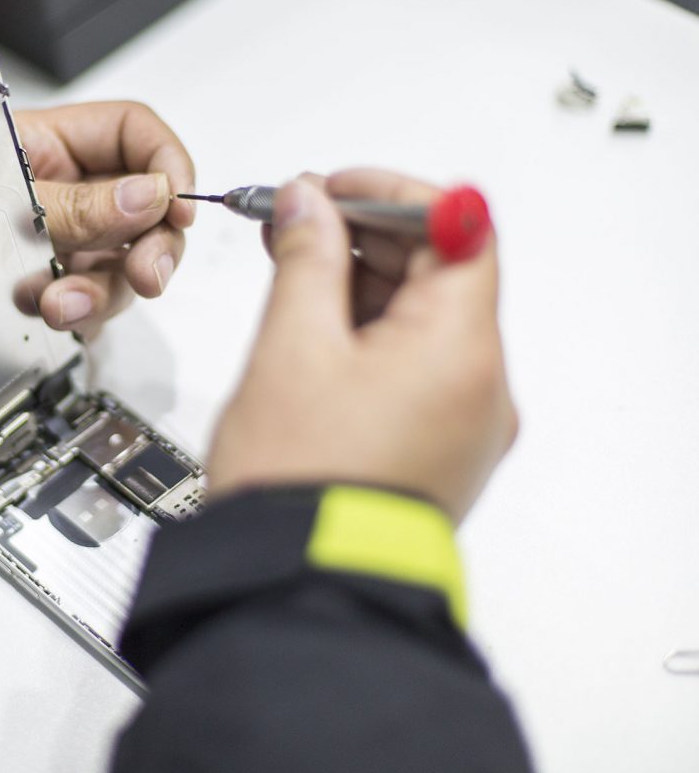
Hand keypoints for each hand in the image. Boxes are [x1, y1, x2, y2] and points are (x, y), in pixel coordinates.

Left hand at [12, 102, 195, 337]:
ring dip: (103, 293)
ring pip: (119, 268)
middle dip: (152, 247)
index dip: (170, 167)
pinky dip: (76, 315)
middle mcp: (66, 189)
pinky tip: (49, 312)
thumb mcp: (1, 194)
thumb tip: (150, 197)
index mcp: (53, 141)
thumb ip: (76, 203)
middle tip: (147, 275)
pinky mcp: (48, 286)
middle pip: (145, 210)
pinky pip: (86, 304)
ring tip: (63, 305)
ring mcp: (60, 240)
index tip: (182, 209)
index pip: (136, 134)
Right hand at [207, 170, 517, 522]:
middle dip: (366, 236)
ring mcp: (462, 422)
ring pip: (423, 320)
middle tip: (295, 221)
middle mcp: (481, 387)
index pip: (458, 227)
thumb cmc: (299, 485)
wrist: (297, 585)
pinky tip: (314, 324)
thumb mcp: (291, 347)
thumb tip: (306, 203)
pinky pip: (415, 367)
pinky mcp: (435, 447)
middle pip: (441, 272)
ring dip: (362, 284)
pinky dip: (369, 334)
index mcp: (461, 351)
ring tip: (291, 270)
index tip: (332, 187)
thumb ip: (305, 258)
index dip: (391, 193)